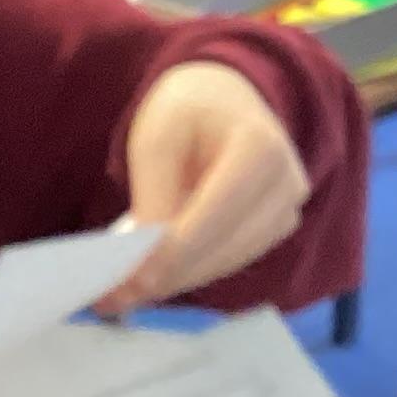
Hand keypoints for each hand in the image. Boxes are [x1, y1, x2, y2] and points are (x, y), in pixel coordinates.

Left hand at [98, 63, 311, 314]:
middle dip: (165, 276)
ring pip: (223, 263)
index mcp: (260, 149)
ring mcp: (286, 211)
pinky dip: (187, 273)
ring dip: (173, 282)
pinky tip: (147, 282)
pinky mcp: (274, 231)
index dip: (172, 253)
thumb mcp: (156, 141)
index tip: (130, 281)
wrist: (223, 98)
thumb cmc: (187, 111)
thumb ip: (154, 199)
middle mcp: (286, 185)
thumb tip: (146, 263)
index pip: (215, 215)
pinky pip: (227, 262)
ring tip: (118, 296)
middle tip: (109, 298)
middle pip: (222, 248)